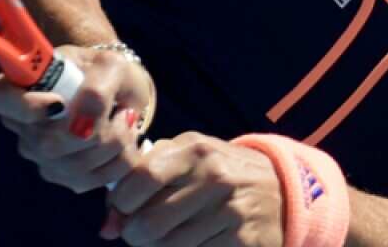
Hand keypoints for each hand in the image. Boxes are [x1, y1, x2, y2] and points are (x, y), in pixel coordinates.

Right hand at [0, 43, 153, 193]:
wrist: (120, 91)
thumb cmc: (107, 73)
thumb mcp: (109, 66)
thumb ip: (96, 89)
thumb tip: (83, 125)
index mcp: (21, 84)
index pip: (0, 98)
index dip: (26, 106)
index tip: (60, 102)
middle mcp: (21, 123)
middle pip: (48, 144)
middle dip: (96, 131)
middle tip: (120, 110)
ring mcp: (37, 153)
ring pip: (72, 166)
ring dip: (114, 146)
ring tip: (126, 121)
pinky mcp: (58, 175)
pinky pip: (87, 180)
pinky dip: (116, 163)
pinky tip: (125, 142)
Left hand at [102, 132, 283, 245]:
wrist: (280, 189)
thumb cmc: (217, 172)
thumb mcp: (186, 157)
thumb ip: (143, 176)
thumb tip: (108, 226)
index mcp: (195, 149)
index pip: (140, 178)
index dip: (120, 201)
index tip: (122, 209)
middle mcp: (215, 177)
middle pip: (148, 222)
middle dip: (134, 234)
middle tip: (139, 232)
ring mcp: (231, 211)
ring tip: (164, 238)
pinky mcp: (243, 241)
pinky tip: (190, 243)